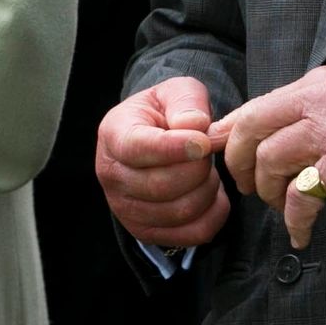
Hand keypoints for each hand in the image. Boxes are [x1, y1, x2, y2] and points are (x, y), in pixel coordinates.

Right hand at [97, 77, 230, 248]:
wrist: (155, 137)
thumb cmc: (166, 113)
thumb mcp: (177, 91)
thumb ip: (187, 102)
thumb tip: (195, 125)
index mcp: (113, 134)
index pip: (139, 148)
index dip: (175, 148)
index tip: (204, 142)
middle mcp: (110, 175)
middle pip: (162, 185)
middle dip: (199, 168)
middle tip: (208, 151)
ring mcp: (124, 208)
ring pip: (180, 211)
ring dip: (208, 189)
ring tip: (207, 170)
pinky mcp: (145, 231)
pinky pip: (193, 233)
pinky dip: (214, 214)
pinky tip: (212, 192)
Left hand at [215, 66, 325, 248]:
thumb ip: (305, 110)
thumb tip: (264, 132)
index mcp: (313, 86)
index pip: (253, 107)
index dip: (229, 134)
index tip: (221, 154)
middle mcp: (315, 102)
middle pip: (250, 131)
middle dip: (239, 164)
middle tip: (248, 186)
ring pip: (270, 163)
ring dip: (268, 193)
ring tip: (281, 206)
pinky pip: (302, 196)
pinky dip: (295, 219)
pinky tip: (300, 232)